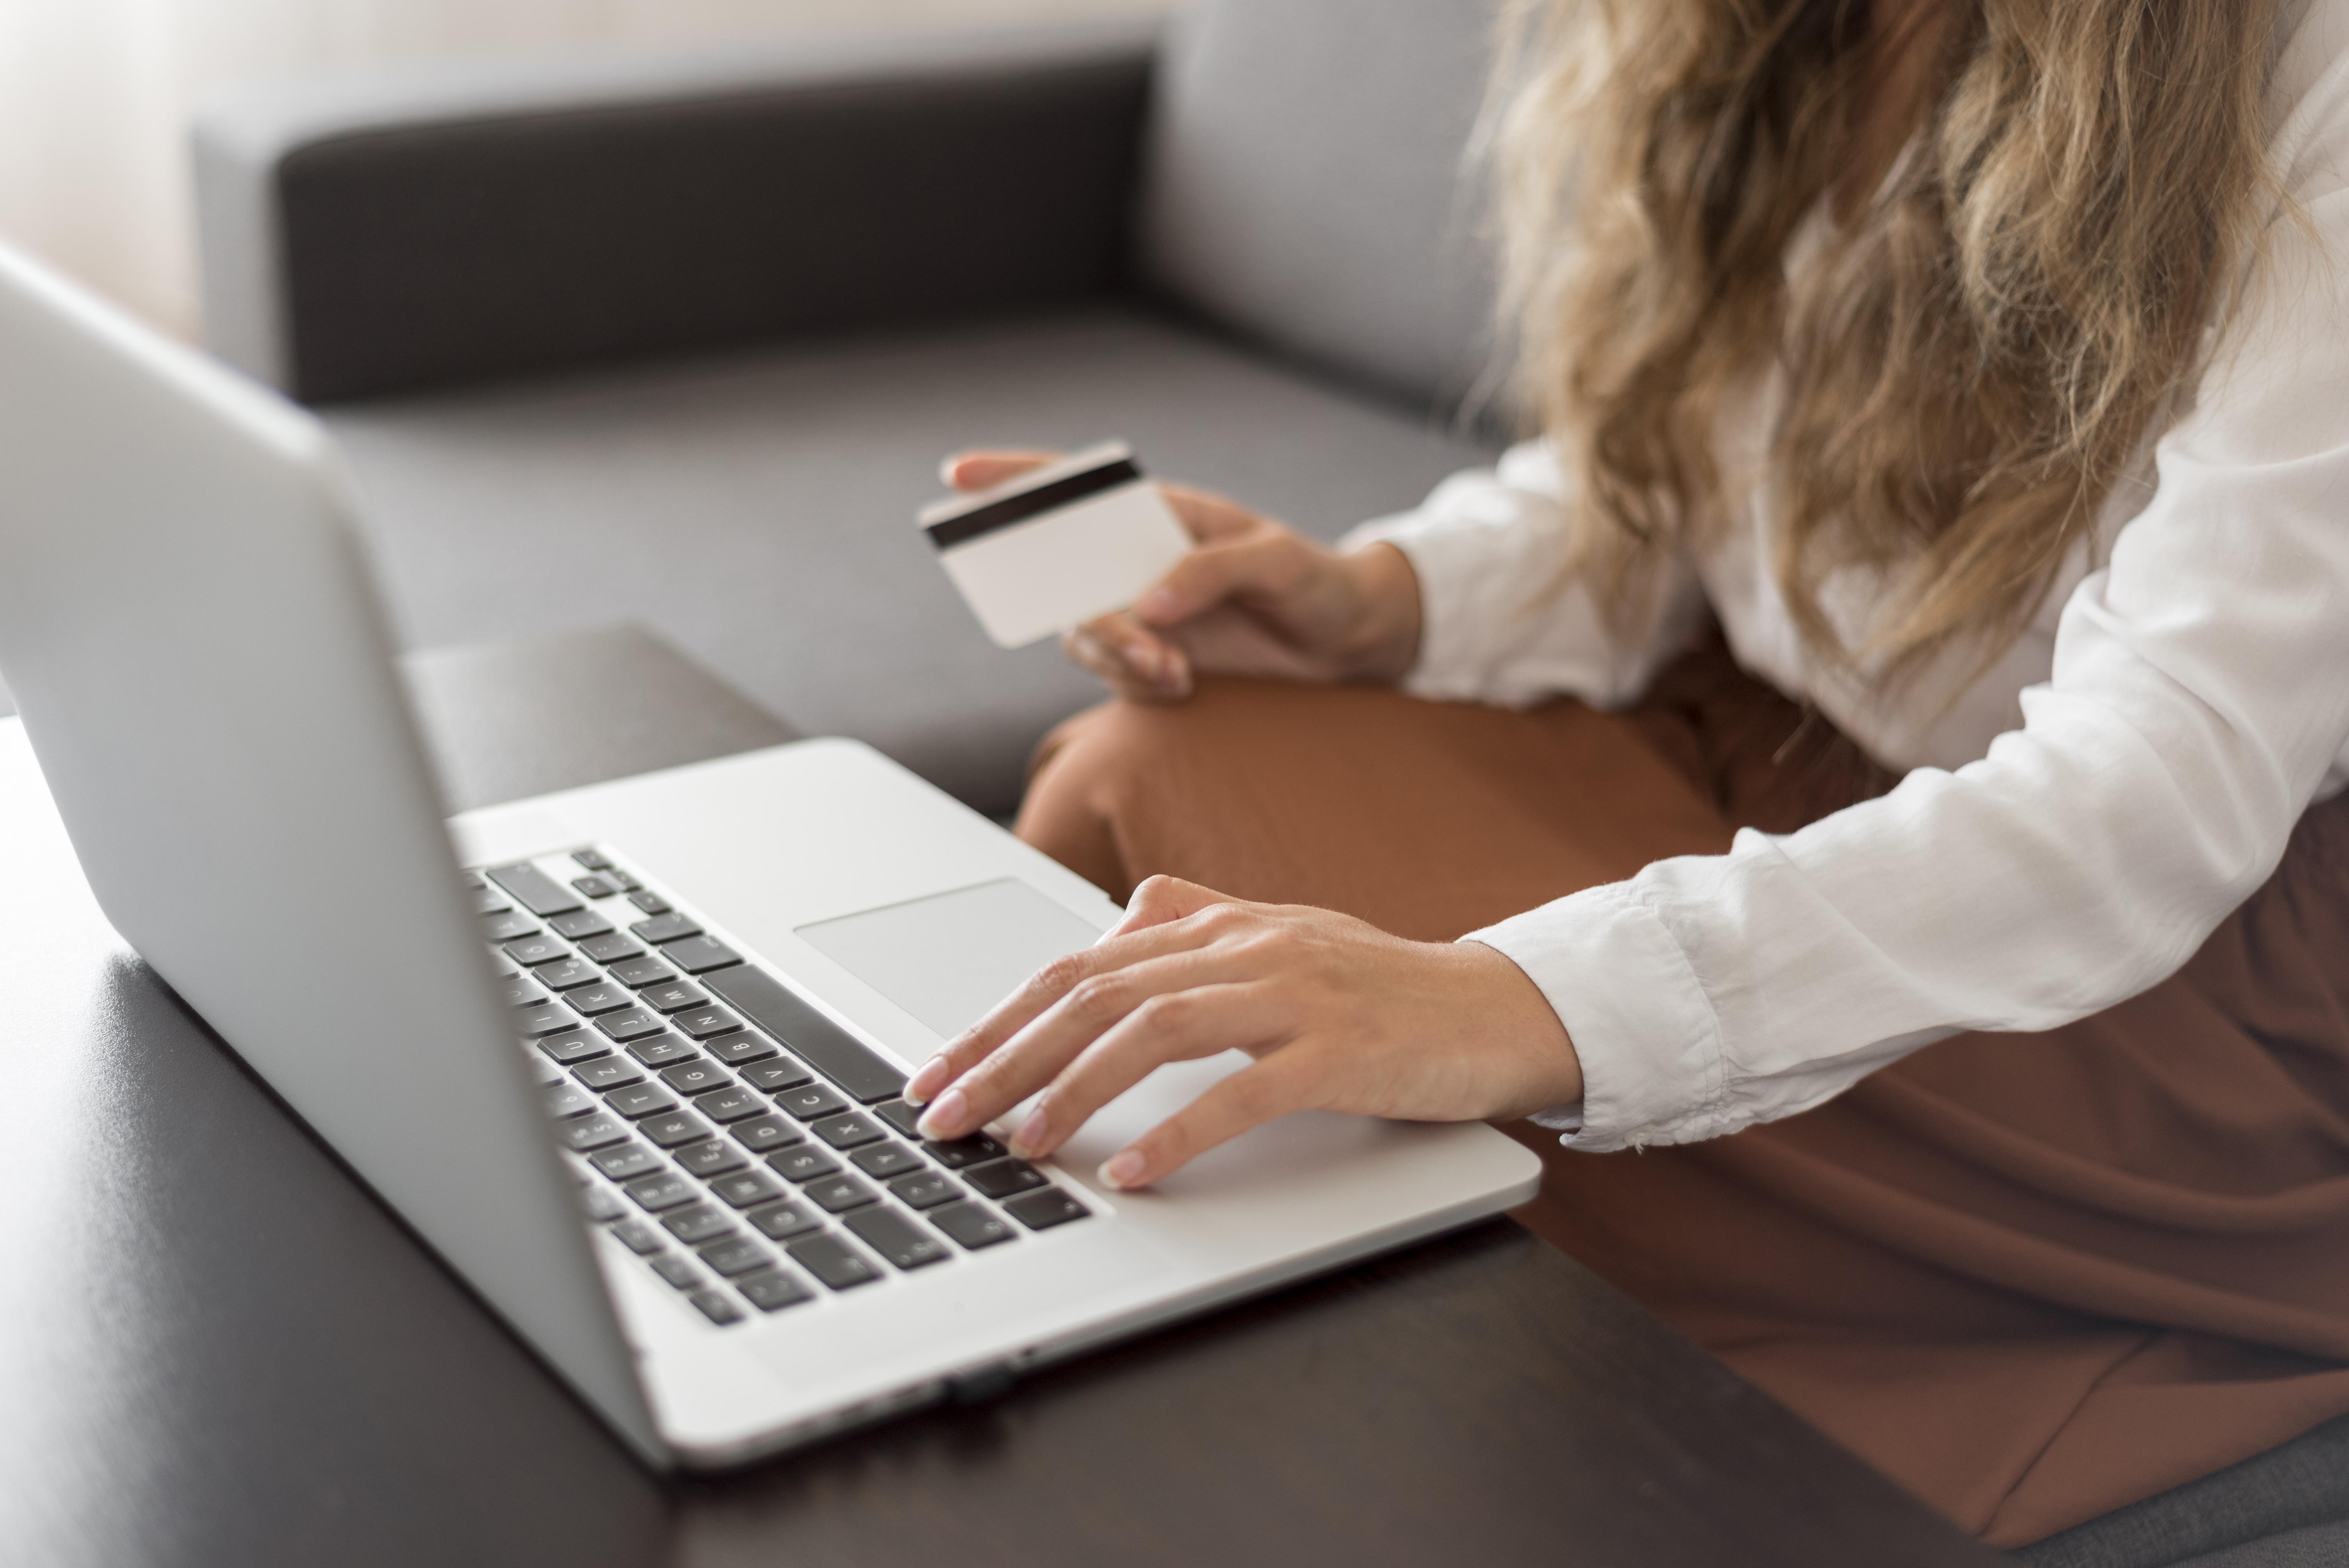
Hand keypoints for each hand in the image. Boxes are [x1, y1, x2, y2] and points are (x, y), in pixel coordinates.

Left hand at [901, 875, 1581, 1188]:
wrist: (1497, 1008)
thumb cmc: (1381, 987)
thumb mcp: (1280, 940)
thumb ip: (1198, 923)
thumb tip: (1115, 925)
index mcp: (1221, 924)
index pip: (1080, 965)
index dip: (999, 1017)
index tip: (938, 1070)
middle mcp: (1246, 947)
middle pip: (1097, 993)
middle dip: (1006, 1056)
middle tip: (944, 1114)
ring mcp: (1294, 994)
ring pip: (1155, 1029)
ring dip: (1075, 1089)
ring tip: (1022, 1144)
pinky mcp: (1339, 1050)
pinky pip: (1243, 1091)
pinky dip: (1179, 1132)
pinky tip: (1132, 1170)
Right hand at [942, 450, 1422, 701]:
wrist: (1349, 643)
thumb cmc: (1317, 582)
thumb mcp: (1279, 561)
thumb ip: (1213, 570)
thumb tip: (1147, 603)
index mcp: (1159, 514)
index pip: (1073, 489)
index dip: (1014, 479)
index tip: (961, 473)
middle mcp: (1136, 562)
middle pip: (1064, 577)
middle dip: (1088, 616)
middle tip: (1137, 644)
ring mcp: (1139, 614)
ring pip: (1084, 638)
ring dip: (1118, 659)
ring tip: (1176, 672)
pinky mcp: (1152, 661)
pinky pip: (1116, 677)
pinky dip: (1141, 686)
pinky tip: (1185, 685)